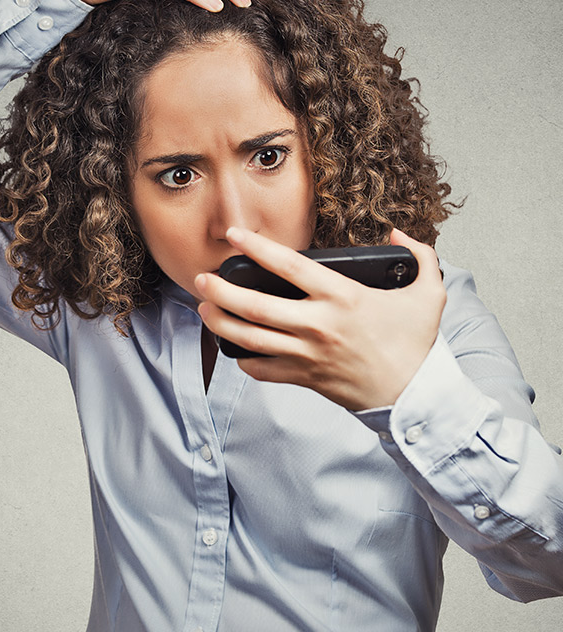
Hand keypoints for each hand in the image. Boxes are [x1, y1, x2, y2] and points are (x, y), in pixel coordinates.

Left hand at [194, 228, 446, 410]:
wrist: (414, 396)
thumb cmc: (416, 345)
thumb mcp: (430, 294)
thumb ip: (420, 256)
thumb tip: (397, 235)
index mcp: (342, 297)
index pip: (288, 265)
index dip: (256, 248)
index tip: (234, 235)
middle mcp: (318, 325)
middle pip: (255, 305)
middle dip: (220, 290)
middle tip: (201, 278)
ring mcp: (307, 354)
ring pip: (250, 338)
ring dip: (220, 322)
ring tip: (202, 308)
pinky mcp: (304, 378)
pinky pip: (262, 370)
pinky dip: (243, 359)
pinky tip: (233, 346)